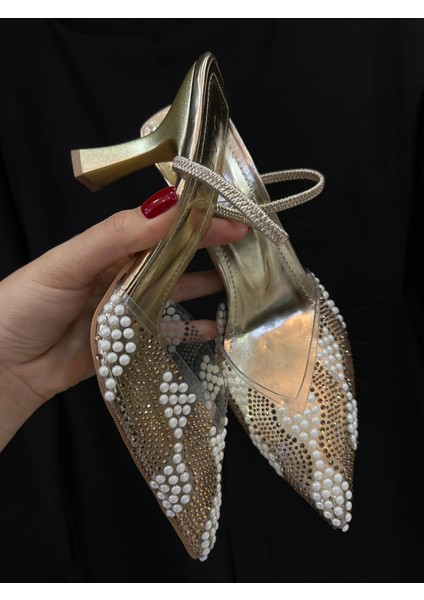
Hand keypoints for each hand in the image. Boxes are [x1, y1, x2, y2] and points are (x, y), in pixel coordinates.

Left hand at [0, 198, 247, 450]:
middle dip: (211, 250)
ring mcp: (128, 310)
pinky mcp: (130, 343)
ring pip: (177, 293)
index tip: (236, 221)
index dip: (199, 221)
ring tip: (242, 286)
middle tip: (250, 250)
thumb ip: (117, 236)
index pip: (162, 226)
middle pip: (175, 258)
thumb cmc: (25, 306)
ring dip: (207, 287)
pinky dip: (193, 331)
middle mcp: (123, 274)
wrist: (2, 368)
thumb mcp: (69, 262)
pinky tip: (217, 328)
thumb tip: (169, 204)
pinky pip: (169, 333)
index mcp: (110, 248)